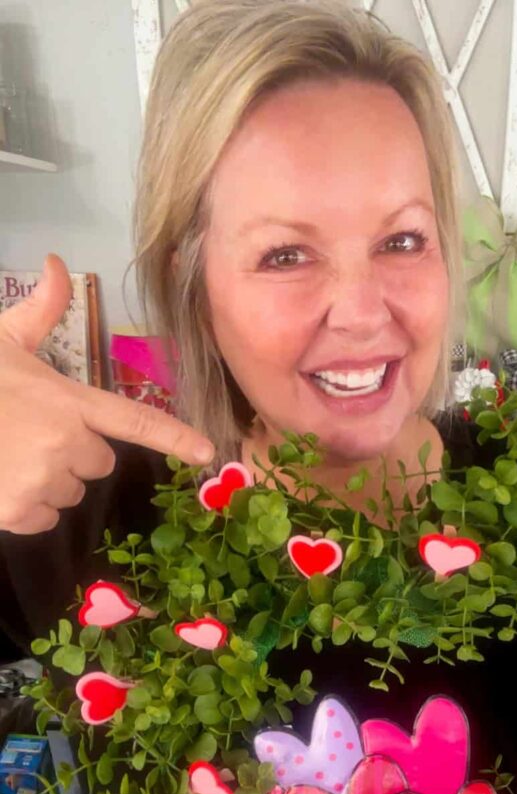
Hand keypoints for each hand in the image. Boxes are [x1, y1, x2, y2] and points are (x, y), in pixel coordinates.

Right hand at [0, 253, 213, 534]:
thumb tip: (59, 264)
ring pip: (71, 492)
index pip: (134, 420)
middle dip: (75, 454)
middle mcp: (66, 443)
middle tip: (31, 435)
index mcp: (68, 401)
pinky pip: (44, 517)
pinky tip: (0, 481)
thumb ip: (40, 310)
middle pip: (100, 463)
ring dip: (49, 481)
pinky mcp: (20, 511)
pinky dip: (25, 507)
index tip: (207, 452)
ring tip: (10, 455)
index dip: (174, 436)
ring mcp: (43, 480)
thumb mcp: (3, 340)